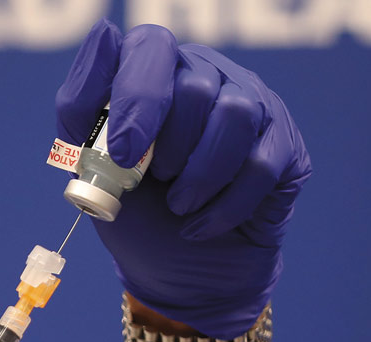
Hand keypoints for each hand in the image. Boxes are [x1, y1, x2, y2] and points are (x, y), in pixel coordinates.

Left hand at [55, 20, 311, 338]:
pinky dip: (223, 207)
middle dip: (167, 147)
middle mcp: (209, 77)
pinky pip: (261, 165)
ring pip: (236, 116)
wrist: (178, 275)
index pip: (150, 46)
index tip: (122, 151)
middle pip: (195, 86)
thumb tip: (104, 37)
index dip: (136, 95)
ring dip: (198, 176)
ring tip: (178, 206)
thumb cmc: (135, 213)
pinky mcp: (285, 148)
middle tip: (153, 181)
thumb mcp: (92, 169)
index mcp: (157, 73)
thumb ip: (86, 113)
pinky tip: (199, 227)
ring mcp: (253, 107)